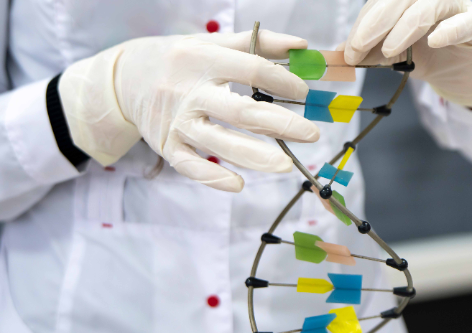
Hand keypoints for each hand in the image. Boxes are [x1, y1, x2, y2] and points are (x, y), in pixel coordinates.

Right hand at [59, 31, 319, 191]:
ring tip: (286, 166)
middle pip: (240, 111)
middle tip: (311, 135)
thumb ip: (257, 43)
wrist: (124, 78)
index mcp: (203, 59)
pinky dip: (213, 177)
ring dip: (255, 156)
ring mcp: (177, 122)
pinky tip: (239, 184)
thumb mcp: (212, 42)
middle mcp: (189, 91)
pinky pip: (190, 166)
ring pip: (218, 142)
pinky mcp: (166, 145)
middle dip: (280, 125)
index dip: (282, 82)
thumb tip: (302, 45)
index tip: (304, 93)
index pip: (251, 70)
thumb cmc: (178, 59)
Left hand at [341, 0, 471, 105]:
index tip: (349, 52)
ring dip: (405, 27)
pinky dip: (448, 31)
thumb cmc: (421, 54)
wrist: (455, 69)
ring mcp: (454, 7)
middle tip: (360, 48)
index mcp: (404, 1)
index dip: (360, 26)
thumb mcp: (389, 53)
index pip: (378, 5)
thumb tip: (339, 53)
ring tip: (389, 51)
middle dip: (375, 23)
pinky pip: (464, 22)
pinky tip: (432, 42)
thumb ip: (367, 51)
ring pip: (429, 5)